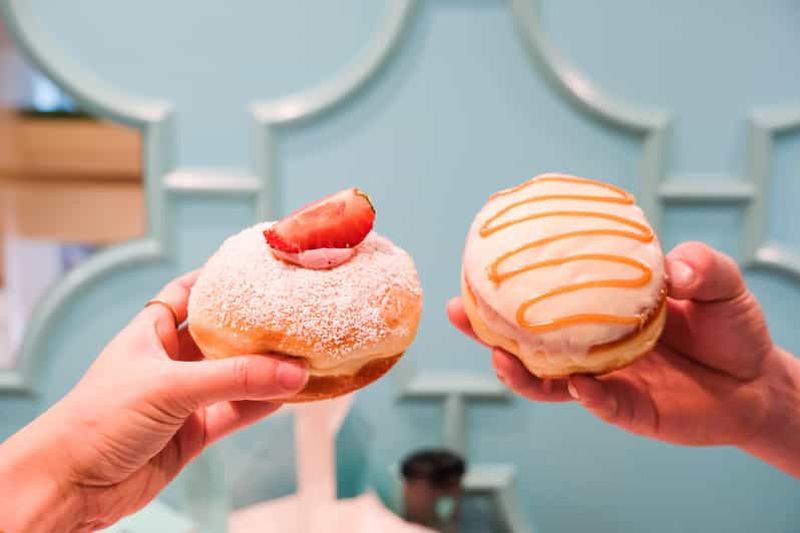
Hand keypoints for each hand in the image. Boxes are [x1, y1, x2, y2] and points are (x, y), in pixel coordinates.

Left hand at [0, 271, 308, 530]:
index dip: (216, 281)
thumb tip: (292, 372)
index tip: (252, 269)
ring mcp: (183, 398)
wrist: (71, 485)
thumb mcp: (168, 387)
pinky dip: (260, 406)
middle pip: (219, 337)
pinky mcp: (193, 433)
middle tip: (291, 315)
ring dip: (264, 372)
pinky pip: (235, 413)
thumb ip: (234, 379)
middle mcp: (168, 362)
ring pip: (233, 378)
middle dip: (254, 329)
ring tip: (302, 358)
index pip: (185, 294)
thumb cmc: (96, 420)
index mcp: (150, 334)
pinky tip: (287, 395)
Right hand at [448, 242, 799, 474]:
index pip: (545, 294)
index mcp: (598, 308)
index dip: (510, 283)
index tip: (477, 261)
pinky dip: (587, 396)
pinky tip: (581, 384)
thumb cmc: (729, 326)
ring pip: (546, 379)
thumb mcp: (720, 284)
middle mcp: (589, 343)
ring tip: (501, 357)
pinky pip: (597, 404)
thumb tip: (675, 266)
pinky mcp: (624, 410)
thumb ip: (701, 265)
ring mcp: (601, 378)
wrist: (757, 382)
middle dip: (486, 328)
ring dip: (518, 371)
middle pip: (526, 339)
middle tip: (458, 310)